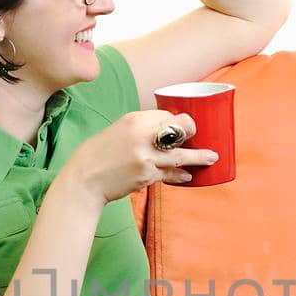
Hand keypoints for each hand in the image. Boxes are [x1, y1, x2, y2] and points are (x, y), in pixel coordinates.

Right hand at [57, 110, 217, 204]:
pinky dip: (179, 175)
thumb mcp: (118, 131)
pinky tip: (188, 176)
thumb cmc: (99, 155)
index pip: (166, 116)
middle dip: (192, 133)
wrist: (84, 180)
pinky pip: (168, 175)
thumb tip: (166, 130)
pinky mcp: (146, 176)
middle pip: (178, 131)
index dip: (179, 121)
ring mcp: (145, 157)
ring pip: (179, 156)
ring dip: (198, 157)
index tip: (185, 126)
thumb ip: (141, 129)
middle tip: (202, 138)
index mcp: (133, 120)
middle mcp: (141, 136)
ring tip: (212, 158)